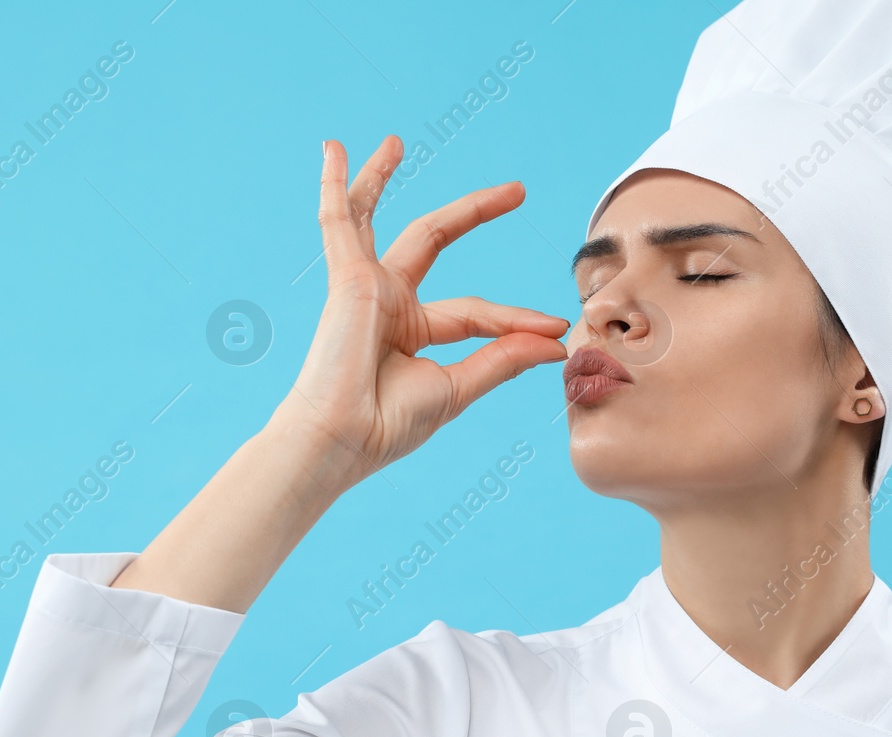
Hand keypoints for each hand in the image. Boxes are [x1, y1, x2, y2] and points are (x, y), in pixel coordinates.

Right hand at [272, 134, 568, 485]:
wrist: (342, 440)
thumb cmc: (387, 425)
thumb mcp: (457, 387)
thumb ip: (502, 358)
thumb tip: (555, 343)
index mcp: (411, 331)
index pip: (476, 312)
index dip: (517, 319)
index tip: (557, 327)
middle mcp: (387, 302)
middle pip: (434, 240)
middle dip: (475, 212)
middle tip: (518, 190)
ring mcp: (364, 286)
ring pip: (375, 218)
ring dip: (380, 179)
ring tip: (396, 142)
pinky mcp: (348, 279)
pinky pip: (338, 222)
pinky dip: (336, 186)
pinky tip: (334, 149)